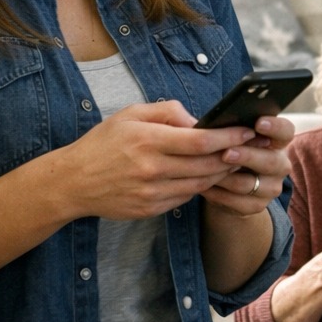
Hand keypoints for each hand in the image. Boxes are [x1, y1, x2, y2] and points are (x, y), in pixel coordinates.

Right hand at [64, 101, 259, 220]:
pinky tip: (206, 176)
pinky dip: (199, 186)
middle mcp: (151, 168)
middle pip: (206, 165)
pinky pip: (185, 198)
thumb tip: (198, 120)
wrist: (73, 182)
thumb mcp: (129, 114)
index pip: (200, 140)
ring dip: (221, 173)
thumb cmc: (103, 143)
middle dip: (232, 156)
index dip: (228, 137)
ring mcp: (151, 192)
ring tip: (232, 161)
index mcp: (147, 140)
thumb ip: (166, 112)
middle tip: (248, 147)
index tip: (246, 131)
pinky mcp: (150, 209)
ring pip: (200, 184)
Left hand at [201, 113, 294, 217]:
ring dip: (225, 177)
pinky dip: (217, 193)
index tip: (259, 123)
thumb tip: (204, 126)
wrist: (230, 187)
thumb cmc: (230, 152)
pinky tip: (203, 186)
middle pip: (270, 161)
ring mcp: (272, 187)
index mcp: (277, 141)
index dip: (275, 127)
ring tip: (204, 170)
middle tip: (226, 153)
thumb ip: (227, 129)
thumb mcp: (232, 138)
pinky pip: (236, 201)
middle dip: (247, 156)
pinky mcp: (258, 206)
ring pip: (249, 184)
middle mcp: (280, 165)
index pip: (285, 131)